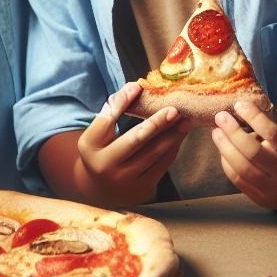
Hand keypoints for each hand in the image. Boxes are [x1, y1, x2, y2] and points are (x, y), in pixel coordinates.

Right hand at [39, 83, 191, 207]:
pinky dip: (171, 149)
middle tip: (174, 110)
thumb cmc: (102, 151)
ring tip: (185, 122)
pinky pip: (161, 165)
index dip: (122, 102)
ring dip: (172, 136)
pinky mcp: (141, 189)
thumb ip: (113, 110)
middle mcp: (104, 165)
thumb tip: (135, 87)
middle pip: (134, 139)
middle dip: (157, 124)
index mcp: (90, 146)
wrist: (101, 190)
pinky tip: (179, 136)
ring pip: (153, 153)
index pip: (106, 120)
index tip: (137, 87)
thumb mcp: (98, 133)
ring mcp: (124, 180)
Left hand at [211, 101, 276, 209]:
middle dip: (232, 132)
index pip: (271, 132)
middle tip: (220, 117)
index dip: (253, 117)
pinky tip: (223, 151)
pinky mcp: (260, 198)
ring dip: (224, 147)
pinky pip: (237, 179)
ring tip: (216, 132)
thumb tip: (243, 107)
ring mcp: (271, 188)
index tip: (239, 105)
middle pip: (252, 151)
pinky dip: (226, 163)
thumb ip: (270, 129)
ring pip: (241, 167)